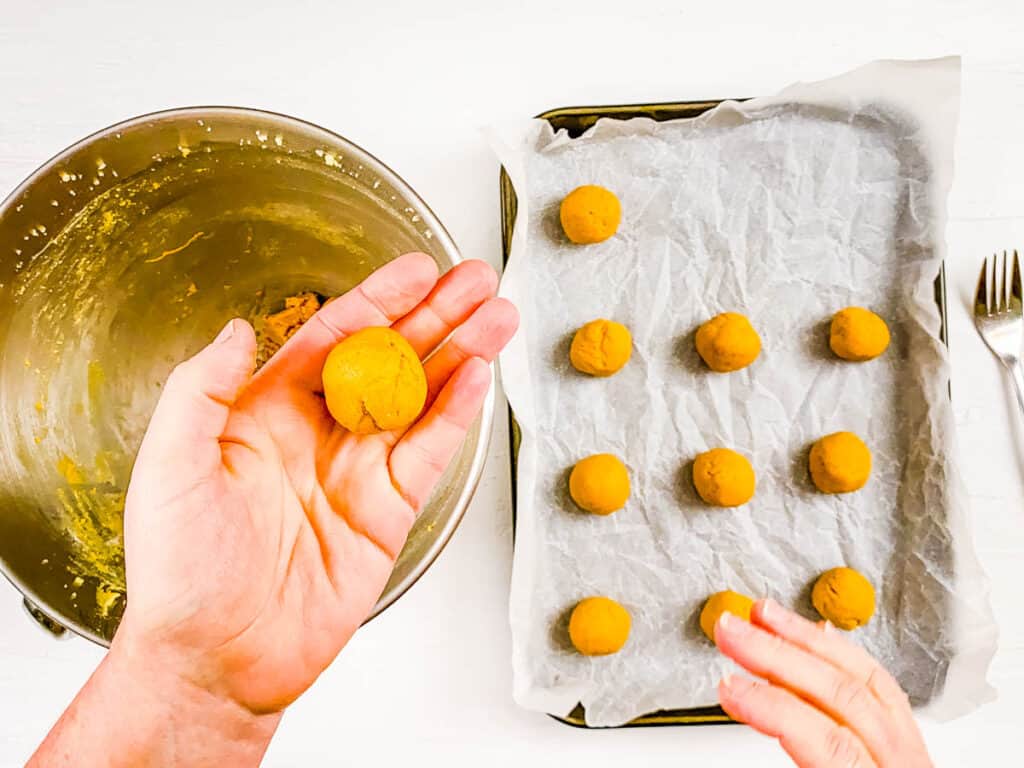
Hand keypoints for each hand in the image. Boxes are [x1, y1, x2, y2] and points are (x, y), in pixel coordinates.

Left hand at [118, 252, 517, 712]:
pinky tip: (480, 377)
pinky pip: (429, 453)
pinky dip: (457, 415)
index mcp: (267, 411)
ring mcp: (357, 471)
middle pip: (389, 359)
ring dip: (461, 356)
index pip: (334, 338)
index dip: (379, 300)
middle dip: (435, 317)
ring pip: (421, 399)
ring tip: (498, 317)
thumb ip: (202, 390)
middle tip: (476, 281)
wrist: (217, 657)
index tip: (417, 271)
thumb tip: (239, 328)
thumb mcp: (170, 467)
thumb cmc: (181, 570)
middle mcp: (319, 433)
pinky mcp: (387, 513)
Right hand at [714, 599, 932, 767]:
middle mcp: (904, 766)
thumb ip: (796, 759)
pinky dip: (843, 655)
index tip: (728, 685)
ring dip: (805, 640)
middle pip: (843, 695)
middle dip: (777, 655)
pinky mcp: (912, 749)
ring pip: (866, 680)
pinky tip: (818, 636)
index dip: (771, 706)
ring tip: (764, 614)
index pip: (828, 737)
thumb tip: (747, 712)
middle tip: (731, 629)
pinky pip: (884, 688)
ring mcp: (913, 756)